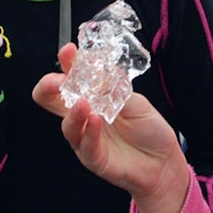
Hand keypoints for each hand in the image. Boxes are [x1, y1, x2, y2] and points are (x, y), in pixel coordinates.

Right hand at [32, 43, 191, 212]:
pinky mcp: (94, 158)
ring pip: (67, 126)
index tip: (69, 52)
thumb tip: (101, 66)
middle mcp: (83, 116)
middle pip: (51, 101)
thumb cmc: (148, 129)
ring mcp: (86, 138)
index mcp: (91, 97)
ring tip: (82, 102)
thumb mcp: (136, 101)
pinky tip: (95, 120)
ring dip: (73, 113)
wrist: (163, 161)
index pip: (70, 77)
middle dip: (49, 87)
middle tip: (58, 80)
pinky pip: (86, 145)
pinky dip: (90, 132)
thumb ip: (116, 88)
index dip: (66, 64)